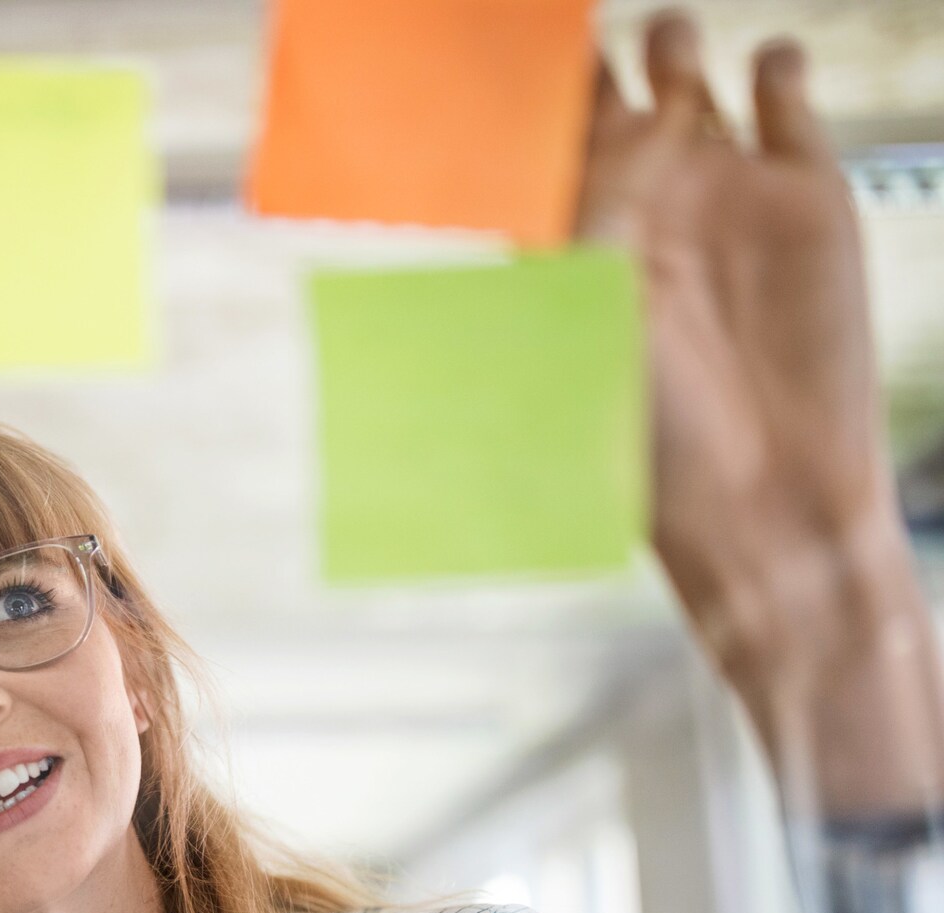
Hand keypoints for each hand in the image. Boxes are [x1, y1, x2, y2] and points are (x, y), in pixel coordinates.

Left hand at [580, 13, 943, 813]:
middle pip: (599, 94)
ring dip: (671, 45)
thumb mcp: (590, 315)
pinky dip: (777, 68)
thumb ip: (591, 213)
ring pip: (688, 77)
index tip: (485, 45)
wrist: (766, 490)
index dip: (509, 94)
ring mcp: (719, 190)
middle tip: (559, 23)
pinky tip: (765, 67)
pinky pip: (785, 100)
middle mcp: (637, 204)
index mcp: (567, 238)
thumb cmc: (653, 431)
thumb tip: (617, 124)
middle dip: (578, 59)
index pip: (528, 140)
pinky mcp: (804, 193)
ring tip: (665, 37)